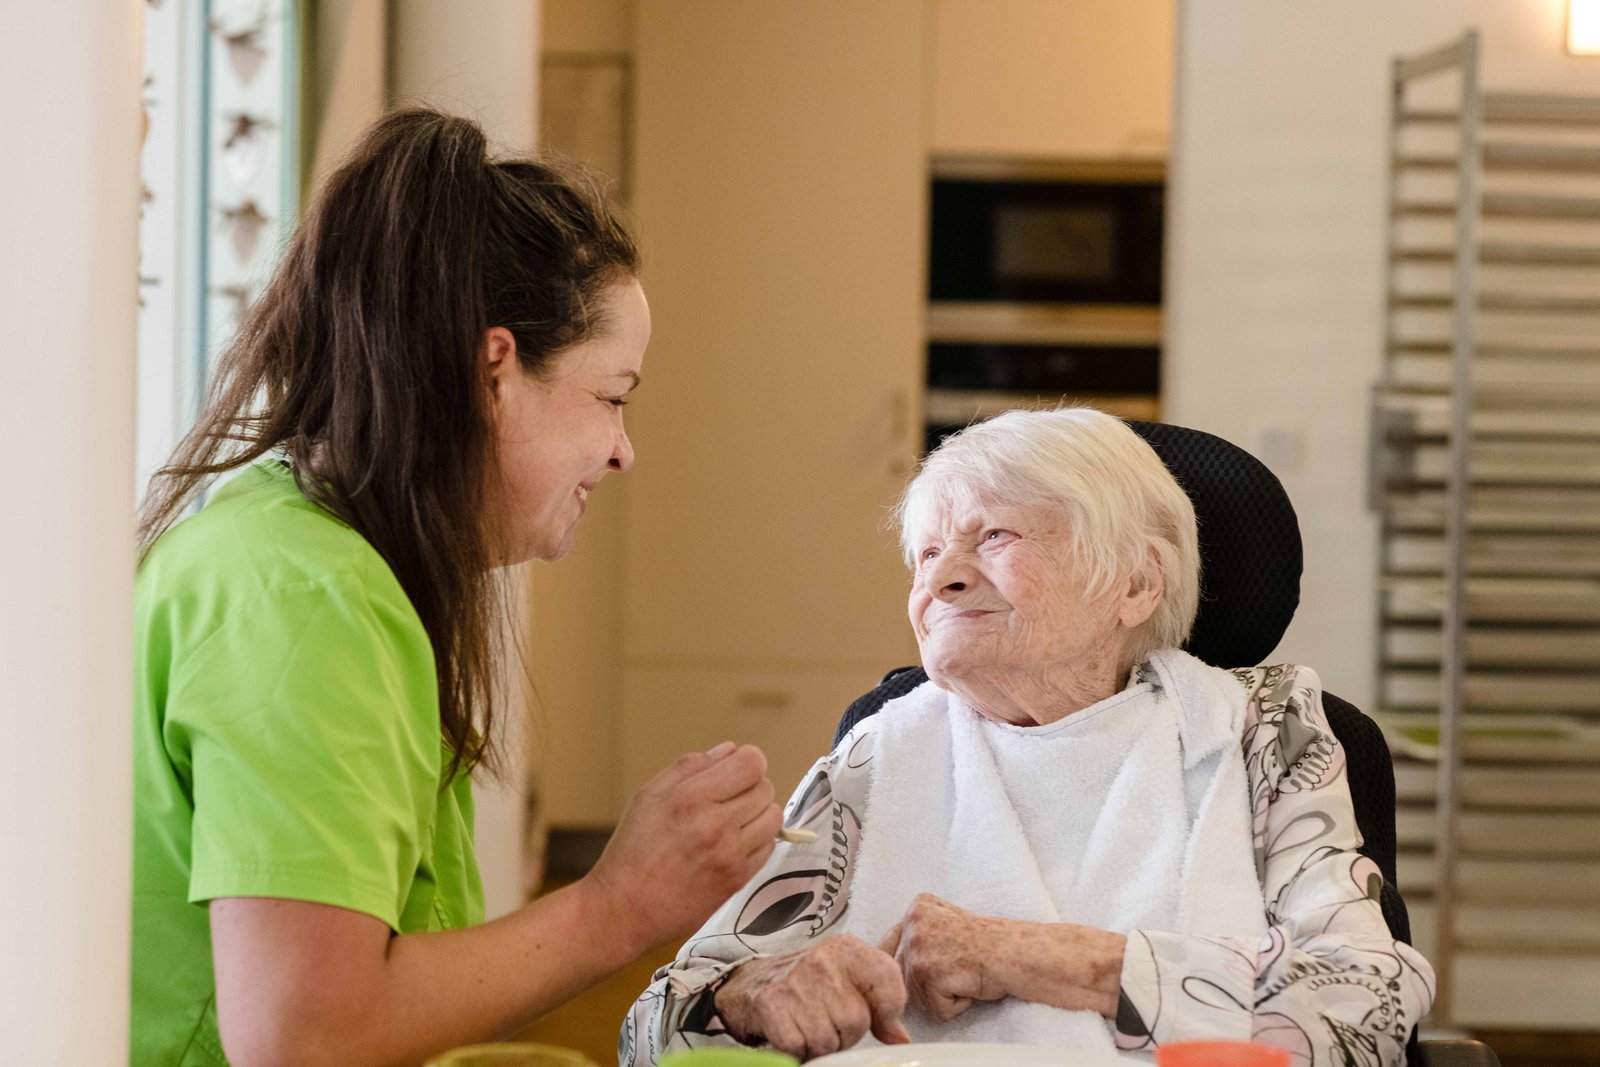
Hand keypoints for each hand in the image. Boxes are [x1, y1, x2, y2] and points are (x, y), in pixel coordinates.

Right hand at [584, 742, 781, 951]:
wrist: (626, 909)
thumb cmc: (632, 851)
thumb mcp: (649, 796)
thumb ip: (691, 767)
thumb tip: (729, 750)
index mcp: (691, 799)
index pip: (752, 764)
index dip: (747, 760)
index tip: (736, 769)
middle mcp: (716, 826)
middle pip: (765, 788)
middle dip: (750, 786)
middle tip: (728, 797)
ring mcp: (731, 856)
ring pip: (773, 817)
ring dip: (758, 813)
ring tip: (733, 820)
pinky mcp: (738, 880)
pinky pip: (768, 847)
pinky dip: (757, 840)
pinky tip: (733, 843)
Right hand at [715, 935, 910, 1058]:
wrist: (757, 980)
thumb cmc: (814, 983)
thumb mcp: (852, 979)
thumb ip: (884, 1002)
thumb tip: (900, 1039)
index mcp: (848, 948)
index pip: (887, 979)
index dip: (888, 1010)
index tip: (878, 1017)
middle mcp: (821, 959)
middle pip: (856, 1021)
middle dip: (846, 1032)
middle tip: (829, 1018)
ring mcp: (794, 980)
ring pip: (827, 1040)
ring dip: (821, 1042)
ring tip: (810, 1023)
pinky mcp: (769, 1003)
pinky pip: (799, 1047)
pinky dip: (797, 1048)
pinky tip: (792, 1028)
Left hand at [882, 894, 1126, 1019]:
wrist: (1023, 953)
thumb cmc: (993, 945)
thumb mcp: (948, 926)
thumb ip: (918, 934)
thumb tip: (883, 959)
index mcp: (918, 906)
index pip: (892, 946)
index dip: (920, 965)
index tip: (949, 959)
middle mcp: (913, 921)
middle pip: (903, 974)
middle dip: (931, 982)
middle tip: (963, 967)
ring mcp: (919, 946)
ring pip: (917, 995)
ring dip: (945, 996)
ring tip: (968, 975)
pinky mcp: (928, 971)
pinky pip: (935, 1009)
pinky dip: (956, 1006)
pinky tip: (973, 984)